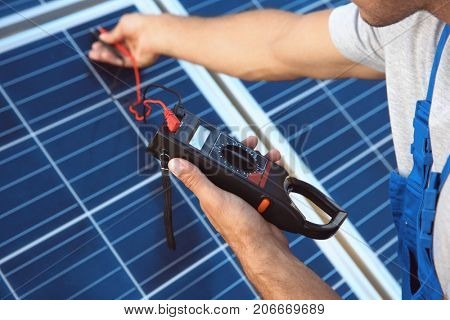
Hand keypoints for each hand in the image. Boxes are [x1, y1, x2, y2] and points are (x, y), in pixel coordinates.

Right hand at [88, 13, 160, 66]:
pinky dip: (113, 60)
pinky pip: (123, 62)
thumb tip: (103, 37)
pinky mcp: (137, 62)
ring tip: (94, 54)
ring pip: (117, 57)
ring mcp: (134, 53)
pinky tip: (105, 56)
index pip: (115, 39)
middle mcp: (132, 43)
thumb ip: (112, 34)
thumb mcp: (123, 24)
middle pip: (114, 49)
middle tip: (92, 51)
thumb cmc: (141, 25)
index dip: (105, 42)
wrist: (153, 34)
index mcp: (130, 32)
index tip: (96, 43)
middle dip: (102, 50)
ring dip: (105, 56)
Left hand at [168, 136, 288, 252]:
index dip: (216, 150)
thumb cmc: (239, 228)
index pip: (210, 165)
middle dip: (243, 151)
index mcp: (212, 192)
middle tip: (252, 142)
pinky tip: (277, 167)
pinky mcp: (259, 201)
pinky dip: (271, 172)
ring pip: (251, 171)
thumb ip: (196, 180)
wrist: (266, 247)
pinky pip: (265, 181)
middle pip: (233, 164)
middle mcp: (226, 193)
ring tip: (270, 153)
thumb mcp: (215, 199)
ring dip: (261, 159)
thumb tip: (175, 164)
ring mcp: (244, 197)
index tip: (224, 137)